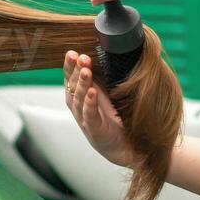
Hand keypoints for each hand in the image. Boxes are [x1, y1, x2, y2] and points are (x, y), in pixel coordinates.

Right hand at [63, 50, 134, 167]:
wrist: (130, 148)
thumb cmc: (119, 119)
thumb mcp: (111, 94)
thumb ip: (107, 77)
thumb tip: (112, 52)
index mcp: (82, 97)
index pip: (71, 79)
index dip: (69, 66)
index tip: (72, 52)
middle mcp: (80, 108)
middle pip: (72, 87)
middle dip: (74, 71)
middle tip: (79, 57)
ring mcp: (86, 120)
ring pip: (78, 100)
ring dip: (82, 84)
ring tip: (85, 70)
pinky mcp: (95, 132)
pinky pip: (89, 116)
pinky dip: (89, 104)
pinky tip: (92, 93)